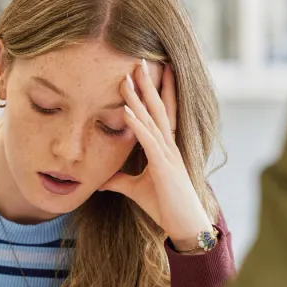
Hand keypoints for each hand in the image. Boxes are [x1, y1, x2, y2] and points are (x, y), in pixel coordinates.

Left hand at [100, 59, 212, 249]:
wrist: (185, 225)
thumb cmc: (165, 206)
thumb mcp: (136, 189)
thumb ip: (120, 180)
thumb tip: (101, 180)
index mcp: (165, 147)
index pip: (160, 113)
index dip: (156, 92)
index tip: (150, 71)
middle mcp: (169, 145)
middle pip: (157, 108)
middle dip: (148, 84)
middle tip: (139, 61)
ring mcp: (168, 154)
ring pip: (152, 119)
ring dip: (139, 98)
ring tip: (128, 77)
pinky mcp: (164, 166)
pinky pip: (148, 141)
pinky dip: (137, 125)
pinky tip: (126, 110)